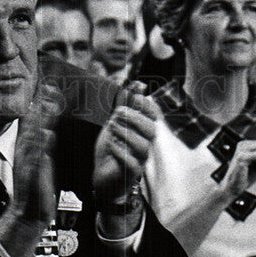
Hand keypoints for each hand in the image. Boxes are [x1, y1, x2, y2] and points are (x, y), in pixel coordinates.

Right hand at [0, 84, 59, 256]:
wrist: (29, 213)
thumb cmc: (36, 186)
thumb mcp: (40, 161)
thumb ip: (43, 146)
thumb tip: (47, 131)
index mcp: (27, 147)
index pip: (31, 120)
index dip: (37, 103)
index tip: (44, 84)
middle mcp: (25, 151)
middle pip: (30, 123)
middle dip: (38, 105)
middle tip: (46, 85)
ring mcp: (27, 162)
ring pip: (32, 136)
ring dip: (39, 120)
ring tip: (46, 103)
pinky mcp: (32, 174)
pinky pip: (36, 158)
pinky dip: (40, 147)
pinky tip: (45, 135)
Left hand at [93, 81, 157, 202]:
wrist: (101, 172)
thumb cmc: (111, 145)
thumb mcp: (114, 121)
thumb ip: (125, 104)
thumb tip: (139, 84)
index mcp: (142, 128)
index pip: (154, 115)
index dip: (147, 105)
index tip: (134, 98)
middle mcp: (146, 142)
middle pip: (151, 129)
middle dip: (135, 118)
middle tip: (117, 112)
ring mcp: (141, 158)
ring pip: (143, 145)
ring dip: (126, 134)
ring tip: (112, 128)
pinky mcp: (133, 172)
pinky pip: (133, 162)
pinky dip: (121, 152)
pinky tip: (112, 145)